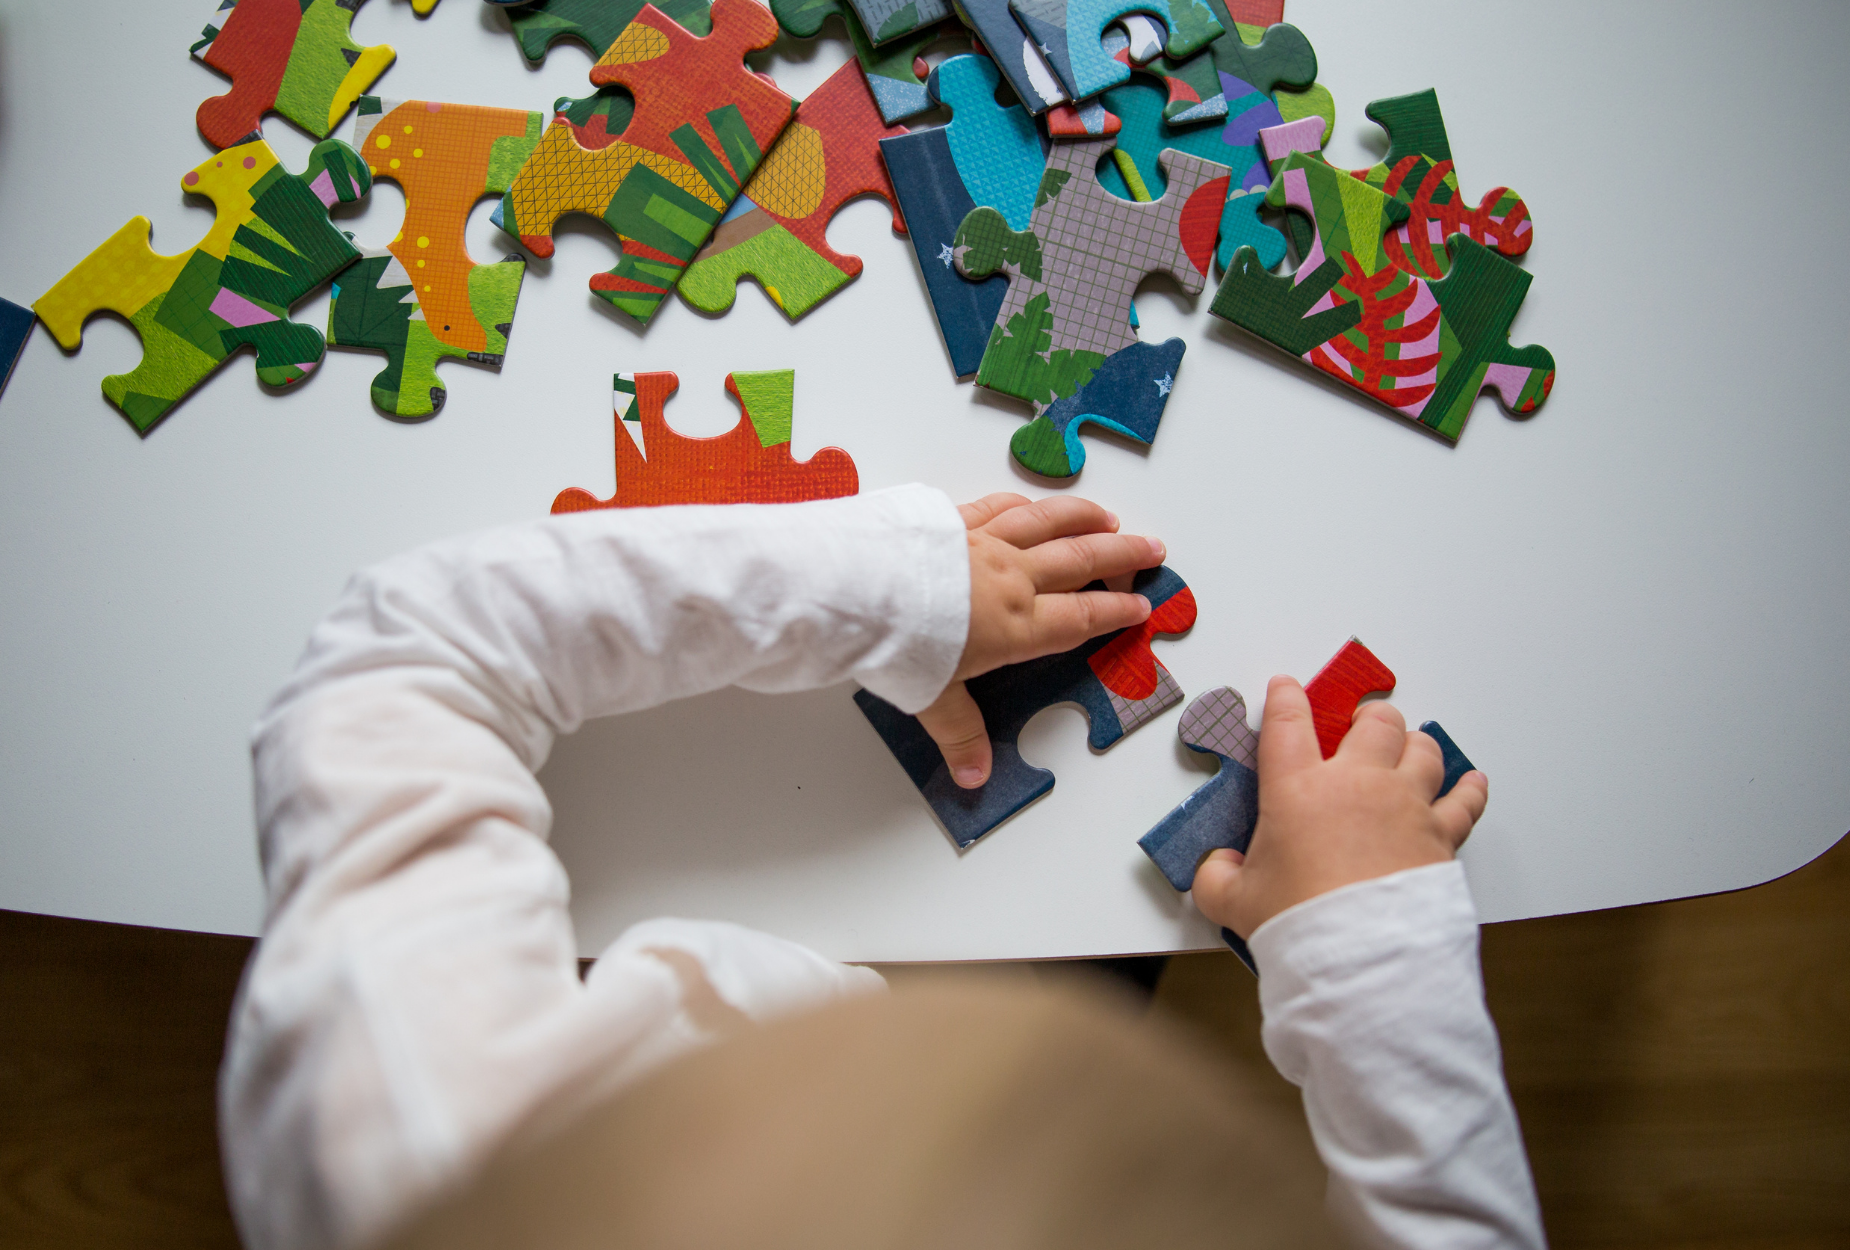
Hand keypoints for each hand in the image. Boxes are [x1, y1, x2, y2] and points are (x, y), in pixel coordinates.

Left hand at [919, 494, 1163, 787]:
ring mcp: (983, 543)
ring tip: (1108, 516)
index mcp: (1017, 625)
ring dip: (1084, 519)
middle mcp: (1010, 578)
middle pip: (1079, 561)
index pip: (1080, 618)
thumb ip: (959, 734)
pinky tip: (1033, 504)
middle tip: (1152, 547)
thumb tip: (973, 776)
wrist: (862, 590)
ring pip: (1048, 524)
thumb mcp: (934, 700)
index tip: (1141, 605)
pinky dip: (1024, 504)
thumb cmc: (901, 644)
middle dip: (1121, 555)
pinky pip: (999, 507)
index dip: (1115, 612)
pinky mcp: (952, 520)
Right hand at [1191, 676, 1488, 938]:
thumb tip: (1215, 867)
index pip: (1287, 722)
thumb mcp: (1234, 899)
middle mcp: (1356, 783)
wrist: (1360, 952)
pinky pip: (1464, 800)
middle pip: (1375, 722)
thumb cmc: (1299, 919)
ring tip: (1409, 747)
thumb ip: (1215, 876)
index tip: (1286, 687)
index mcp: (1298, 788)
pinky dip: (1469, 789)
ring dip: (1415, 744)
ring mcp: (1404, 804)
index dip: (1285, 697)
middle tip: (1362, 722)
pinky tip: (1471, 782)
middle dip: (1369, 715)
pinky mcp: (1440, 834)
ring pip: (1422, 749)